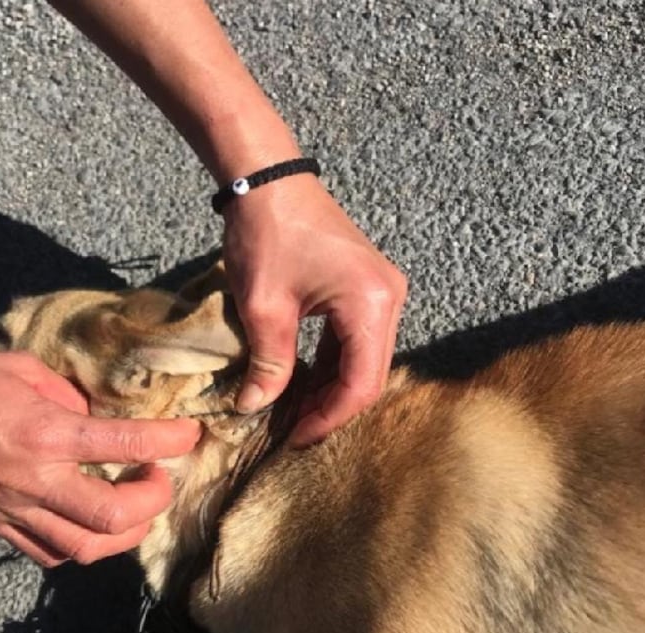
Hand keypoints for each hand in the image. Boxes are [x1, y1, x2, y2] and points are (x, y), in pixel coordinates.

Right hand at [0, 352, 200, 565]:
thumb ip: (70, 395)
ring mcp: (16, 510)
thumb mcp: (22, 369)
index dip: (169, 441)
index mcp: (45, 433)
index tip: (190, 434)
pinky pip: (52, 553)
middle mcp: (36, 480)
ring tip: (135, 506)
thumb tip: (101, 416)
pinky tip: (90, 522)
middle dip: (152, 502)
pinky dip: (83, 544)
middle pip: (113, 518)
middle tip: (160, 478)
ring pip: (86, 549)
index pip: (125, 444)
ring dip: (124, 533)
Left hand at [221, 174, 407, 446]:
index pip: (361, 383)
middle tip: (293, 433)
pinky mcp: (367, 289)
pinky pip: (356, 340)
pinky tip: (303, 383)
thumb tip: (254, 408)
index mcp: (372, 303)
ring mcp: (382, 292)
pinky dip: (332, 364)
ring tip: (293, 413)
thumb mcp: (263, 306)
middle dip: (332, 408)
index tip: (295, 440)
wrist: (268, 179)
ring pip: (364, 360)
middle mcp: (389, 298)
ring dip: (331, 388)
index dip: (329, 417)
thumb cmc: (267, 233)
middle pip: (369, 375)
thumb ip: (268, 363)